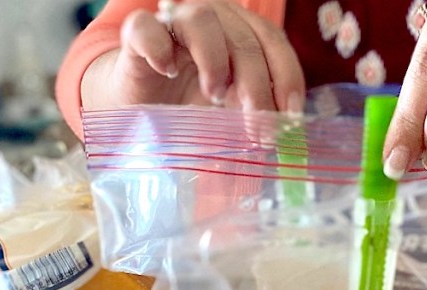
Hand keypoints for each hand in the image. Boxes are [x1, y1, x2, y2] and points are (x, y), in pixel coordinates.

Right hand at [85, 0, 304, 111]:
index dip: (287, 76)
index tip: (290, 115)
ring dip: (215, 60)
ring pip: (201, 19)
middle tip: (258, 126)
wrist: (136, 106)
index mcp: (238, 29)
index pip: (272, 40)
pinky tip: (167, 72)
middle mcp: (210, 18)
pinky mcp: (135, 34)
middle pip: (244, 37)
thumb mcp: (230, 109)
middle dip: (257, 84)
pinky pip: (146, 27)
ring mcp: (172, 22)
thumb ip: (256, 110)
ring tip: (213, 95)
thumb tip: (287, 134)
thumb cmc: (187, 105)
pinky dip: (158, 48)